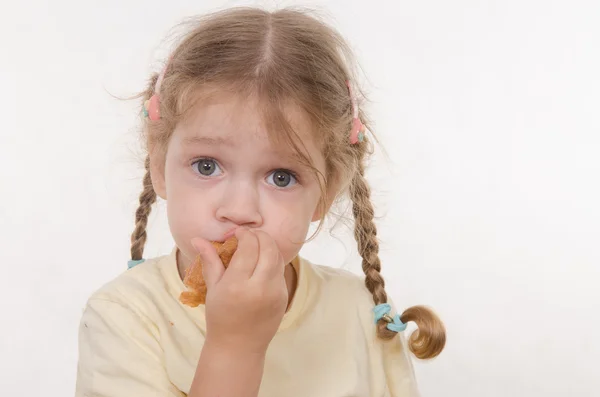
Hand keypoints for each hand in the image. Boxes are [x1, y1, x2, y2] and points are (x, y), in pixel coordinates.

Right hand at [191, 228, 287, 354]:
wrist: (239, 346)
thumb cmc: (221, 317)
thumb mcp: (213, 288)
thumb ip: (210, 260)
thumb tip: (198, 238)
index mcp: (237, 284)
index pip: (249, 246)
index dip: (244, 234)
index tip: (237, 233)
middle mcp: (259, 287)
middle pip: (268, 247)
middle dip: (259, 235)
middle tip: (248, 236)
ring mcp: (275, 292)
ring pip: (278, 256)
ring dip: (268, 246)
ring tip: (255, 246)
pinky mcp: (283, 296)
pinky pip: (281, 270)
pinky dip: (272, 260)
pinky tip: (261, 262)